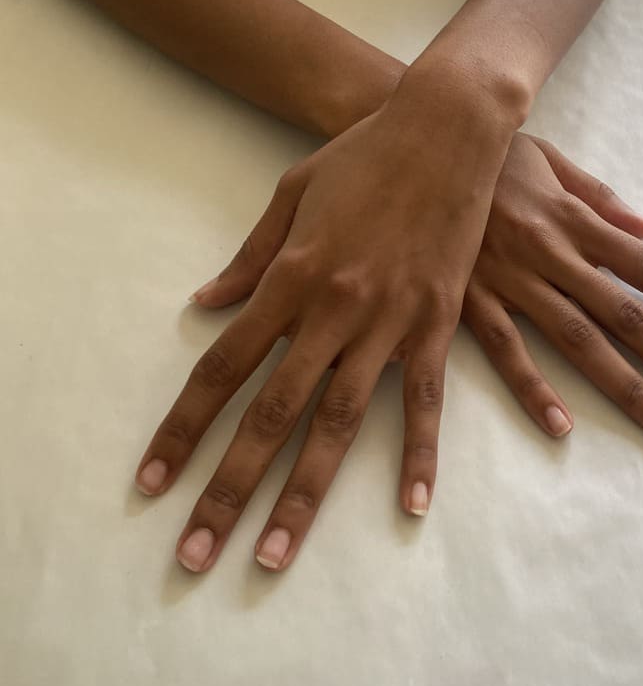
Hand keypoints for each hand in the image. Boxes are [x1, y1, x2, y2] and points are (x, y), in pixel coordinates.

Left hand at [134, 79, 512, 573]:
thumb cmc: (364, 155)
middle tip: (198, 556)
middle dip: (228, 490)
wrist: (446, 129)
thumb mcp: (291, 194)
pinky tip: (410, 507)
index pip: (222, 368)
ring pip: (339, 423)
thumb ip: (249, 256)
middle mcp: (333, 309)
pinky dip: (419, 455)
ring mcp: (389, 322)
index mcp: (291, 276)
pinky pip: (427, 400)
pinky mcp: (438, 324)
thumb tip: (205, 303)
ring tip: (274, 555)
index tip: (153, 481)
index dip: (182, 430)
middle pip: (271, 415)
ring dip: (304, 495)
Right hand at [463, 134, 642, 444]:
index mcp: (578, 221)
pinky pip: (505, 348)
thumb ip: (602, 198)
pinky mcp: (467, 299)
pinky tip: (563, 426)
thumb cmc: (488, 154)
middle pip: (631, 318)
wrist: (415, 145)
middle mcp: (554, 254)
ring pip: (579, 342)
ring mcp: (511, 280)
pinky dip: (533, 386)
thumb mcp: (552, 162)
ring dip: (630, 389)